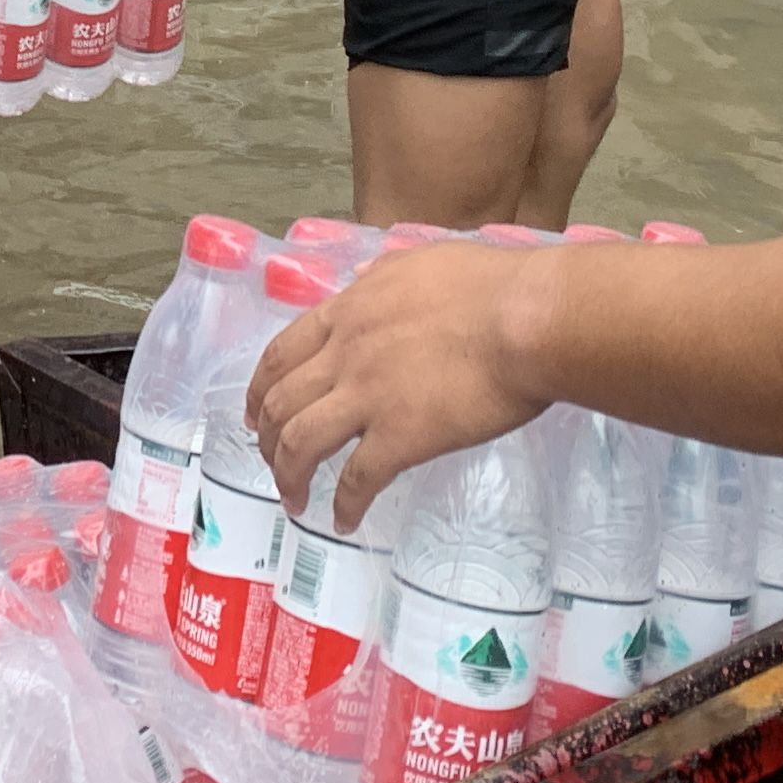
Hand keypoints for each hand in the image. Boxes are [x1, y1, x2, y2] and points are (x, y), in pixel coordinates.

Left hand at [249, 243, 549, 527]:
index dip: (261, 388)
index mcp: (348, 312)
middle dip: (266, 439)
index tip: (256, 413)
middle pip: (280, 403)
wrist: (527, 319)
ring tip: (294, 500)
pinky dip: (343, 505)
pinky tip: (343, 521)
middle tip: (271, 461)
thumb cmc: (490, 285)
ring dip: (288, 476)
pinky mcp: (400, 437)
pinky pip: (357, 480)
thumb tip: (361, 279)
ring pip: (301, 443)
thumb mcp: (419, 261)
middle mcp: (344, 355)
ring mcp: (368, 397)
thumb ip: (382, 274)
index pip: (282, 354)